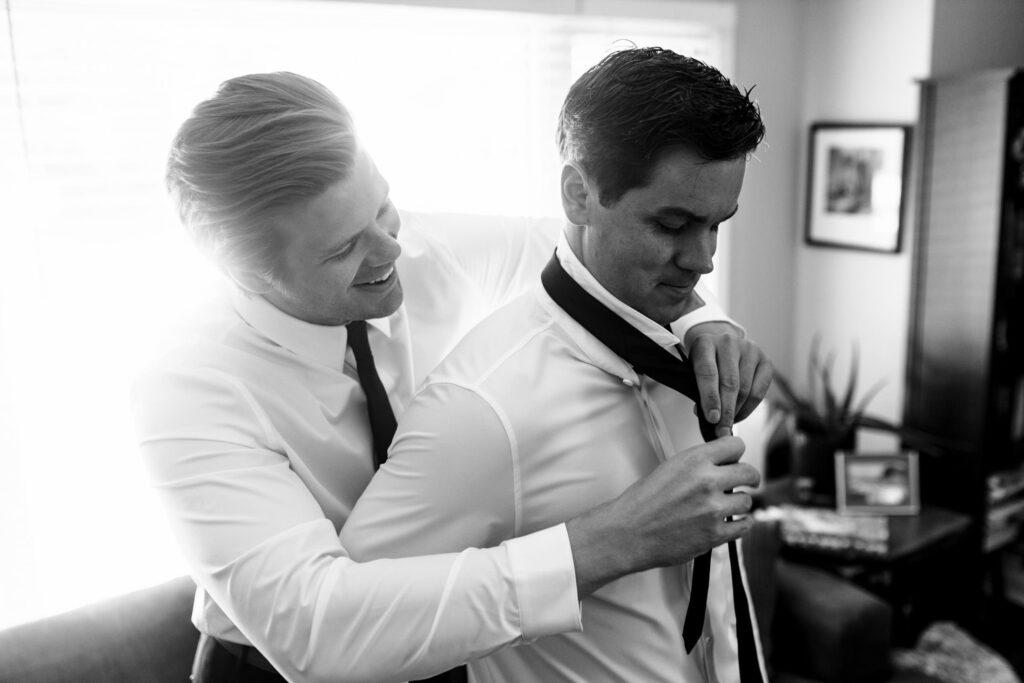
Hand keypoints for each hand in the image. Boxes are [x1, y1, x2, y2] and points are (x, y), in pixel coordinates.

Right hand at [567, 436, 760, 597]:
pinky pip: (745, 525)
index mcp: (694, 461)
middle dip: (748, 477)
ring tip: (724, 506)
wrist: (628, 532)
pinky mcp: (715, 534)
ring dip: (738, 503)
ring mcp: (714, 509)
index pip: (736, 445)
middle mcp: (708, 482)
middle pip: (750, 473)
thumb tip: (722, 463)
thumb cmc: (643, 502)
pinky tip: (732, 522)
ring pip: (747, 501)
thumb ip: (698, 463)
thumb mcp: (669, 468)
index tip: (734, 460)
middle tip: (744, 482)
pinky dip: (741, 524)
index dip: (736, 453)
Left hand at [684, 322, 772, 436]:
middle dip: (726, 411)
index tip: (712, 419)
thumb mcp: (693, 369)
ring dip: (737, 411)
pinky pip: (760, 390)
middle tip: (721, 430)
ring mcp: (749, 349)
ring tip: (728, 424)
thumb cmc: (705, 360)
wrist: (720, 341)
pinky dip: (749, 408)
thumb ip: (698, 389)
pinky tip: (739, 415)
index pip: (708, 372)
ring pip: (746, 388)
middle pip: (730, 382)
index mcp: (705, 342)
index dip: (710, 398)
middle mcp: (729, 343)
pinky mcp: (764, 359)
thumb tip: (711, 417)